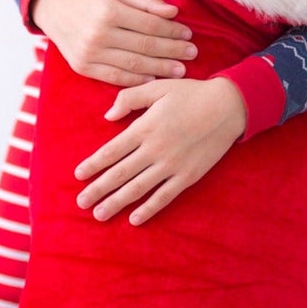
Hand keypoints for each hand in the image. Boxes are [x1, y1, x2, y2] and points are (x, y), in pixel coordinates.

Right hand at [32, 0, 196, 87]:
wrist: (54, 9)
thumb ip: (145, 1)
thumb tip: (173, 12)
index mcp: (109, 10)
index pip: (149, 25)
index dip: (171, 31)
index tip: (188, 35)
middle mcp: (99, 33)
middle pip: (144, 46)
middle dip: (172, 51)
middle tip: (192, 54)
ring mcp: (90, 53)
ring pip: (133, 64)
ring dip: (160, 69)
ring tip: (180, 70)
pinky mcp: (83, 67)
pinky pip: (115, 77)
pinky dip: (136, 79)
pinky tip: (153, 78)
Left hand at [74, 78, 246, 225]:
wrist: (228, 106)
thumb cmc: (190, 94)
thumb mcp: (157, 88)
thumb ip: (129, 99)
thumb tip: (107, 116)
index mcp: (144, 127)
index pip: (111, 151)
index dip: (93, 164)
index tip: (78, 175)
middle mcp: (154, 149)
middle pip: (119, 173)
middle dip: (98, 189)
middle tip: (81, 202)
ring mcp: (171, 165)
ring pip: (137, 188)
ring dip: (116, 203)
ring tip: (99, 214)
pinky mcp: (188, 176)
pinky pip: (164, 196)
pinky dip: (148, 209)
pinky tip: (134, 219)